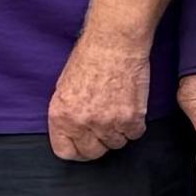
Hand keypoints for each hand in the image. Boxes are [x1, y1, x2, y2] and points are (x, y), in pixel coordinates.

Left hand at [48, 22, 152, 161]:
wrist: (113, 43)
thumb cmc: (89, 58)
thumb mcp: (64, 88)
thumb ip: (68, 115)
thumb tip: (75, 133)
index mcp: (61, 116)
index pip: (66, 152)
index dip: (77, 150)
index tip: (85, 145)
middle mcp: (82, 123)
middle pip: (93, 153)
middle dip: (99, 143)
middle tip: (105, 127)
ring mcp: (108, 123)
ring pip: (117, 143)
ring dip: (119, 131)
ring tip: (118, 109)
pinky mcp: (131, 118)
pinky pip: (135, 134)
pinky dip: (135, 124)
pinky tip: (131, 107)